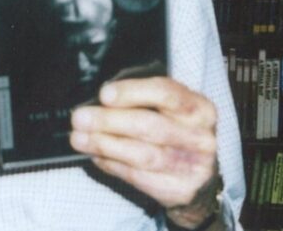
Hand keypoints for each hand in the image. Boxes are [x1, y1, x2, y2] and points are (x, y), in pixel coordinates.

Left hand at [69, 77, 219, 228]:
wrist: (203, 177)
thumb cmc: (177, 132)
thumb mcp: (171, 109)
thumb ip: (142, 99)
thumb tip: (102, 100)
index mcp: (200, 109)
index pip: (166, 94)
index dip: (132, 92)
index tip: (104, 94)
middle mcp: (200, 137)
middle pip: (151, 126)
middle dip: (110, 121)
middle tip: (81, 118)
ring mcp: (193, 167)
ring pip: (142, 155)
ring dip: (105, 145)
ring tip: (79, 139)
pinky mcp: (179, 190)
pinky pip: (138, 177)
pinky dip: (112, 165)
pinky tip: (96, 156)